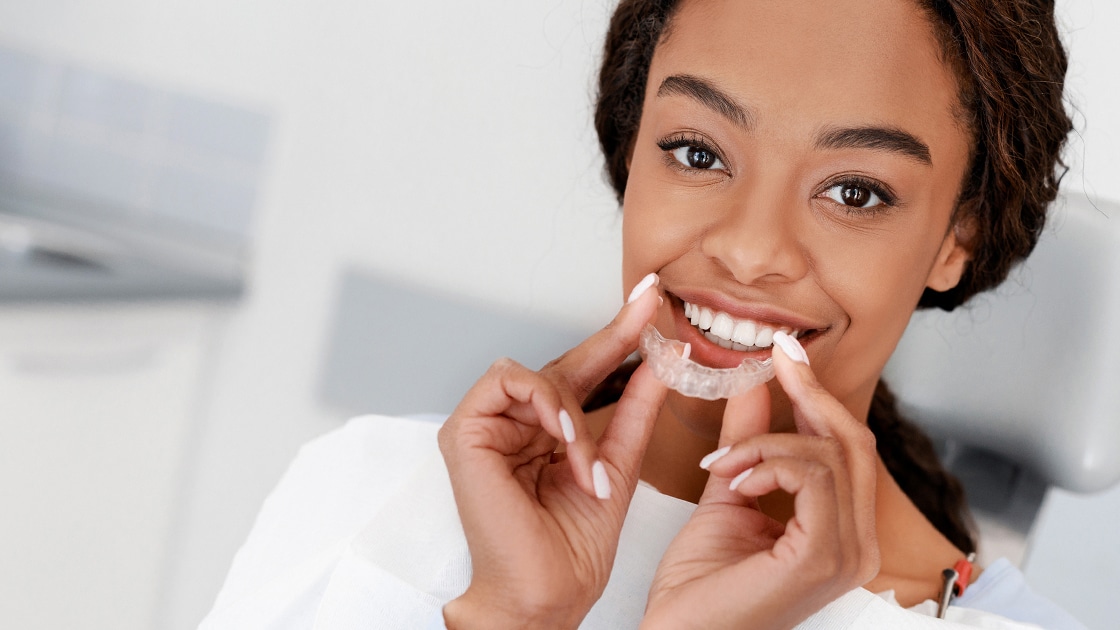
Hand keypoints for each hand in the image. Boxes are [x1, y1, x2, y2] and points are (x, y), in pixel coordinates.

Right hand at [438, 274, 667, 629]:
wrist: (547, 594)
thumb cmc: (572, 546)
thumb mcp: (618, 463)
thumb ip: (636, 408)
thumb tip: (663, 356)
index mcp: (549, 432)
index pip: (585, 372)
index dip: (618, 334)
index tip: (651, 298)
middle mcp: (516, 423)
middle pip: (563, 363)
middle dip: (611, 338)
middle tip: (648, 308)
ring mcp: (488, 426)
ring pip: (539, 373)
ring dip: (573, 410)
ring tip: (585, 457)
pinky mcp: (464, 431)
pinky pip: (508, 382)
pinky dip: (544, 404)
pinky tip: (563, 436)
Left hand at [642, 333, 879, 629]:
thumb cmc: (698, 588)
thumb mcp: (728, 493)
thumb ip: (747, 442)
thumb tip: (756, 384)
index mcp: (842, 532)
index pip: (848, 448)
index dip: (819, 395)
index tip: (786, 354)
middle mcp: (857, 546)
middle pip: (853, 442)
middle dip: (810, 392)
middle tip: (773, 360)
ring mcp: (845, 556)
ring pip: (828, 454)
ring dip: (766, 442)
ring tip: (724, 466)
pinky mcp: (821, 558)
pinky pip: (812, 477)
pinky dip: (769, 463)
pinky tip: (735, 481)